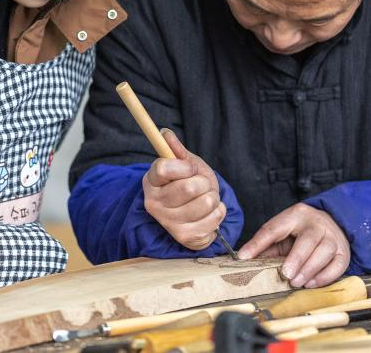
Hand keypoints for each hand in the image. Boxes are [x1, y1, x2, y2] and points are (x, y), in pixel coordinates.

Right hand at [142, 129, 226, 250]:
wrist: (192, 214)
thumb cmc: (187, 183)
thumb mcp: (184, 164)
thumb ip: (176, 150)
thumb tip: (165, 133)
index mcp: (151, 181)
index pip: (164, 167)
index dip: (184, 166)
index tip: (190, 168)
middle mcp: (155, 204)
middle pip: (190, 186)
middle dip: (204, 182)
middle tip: (200, 186)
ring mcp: (169, 223)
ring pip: (207, 202)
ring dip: (213, 197)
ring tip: (205, 199)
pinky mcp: (186, 238)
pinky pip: (215, 218)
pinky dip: (219, 211)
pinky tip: (209, 212)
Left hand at [237, 203, 349, 287]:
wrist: (332, 222)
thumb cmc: (301, 230)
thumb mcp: (282, 230)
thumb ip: (266, 244)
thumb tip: (245, 260)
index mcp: (296, 215)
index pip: (275, 228)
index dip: (258, 243)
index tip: (244, 257)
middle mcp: (317, 223)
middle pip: (308, 240)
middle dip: (297, 259)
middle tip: (286, 275)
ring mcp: (333, 237)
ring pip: (325, 252)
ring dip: (309, 270)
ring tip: (296, 282)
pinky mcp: (343, 252)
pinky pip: (338, 266)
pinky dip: (324, 277)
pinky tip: (311, 283)